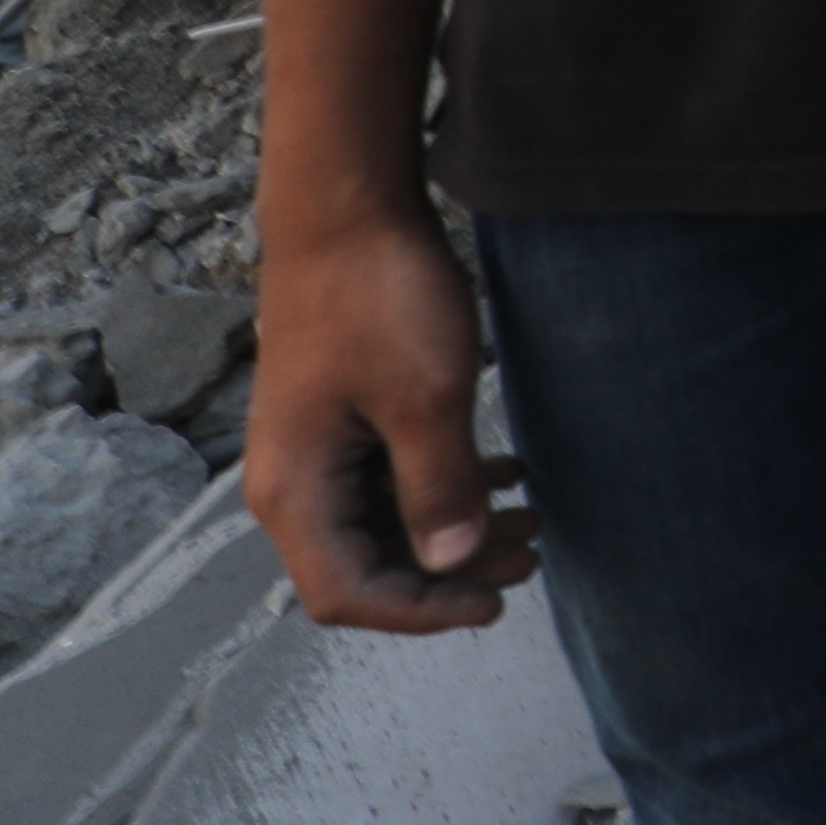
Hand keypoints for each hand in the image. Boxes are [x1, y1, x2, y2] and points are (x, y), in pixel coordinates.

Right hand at [244, 215, 533, 633]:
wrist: (348, 212)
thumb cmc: (379, 298)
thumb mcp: (426, 398)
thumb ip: (440, 489)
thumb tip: (454, 564)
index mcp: (296, 493)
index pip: (347, 595)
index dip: (421, 611)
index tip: (494, 602)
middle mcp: (293, 484)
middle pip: (366, 567)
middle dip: (450, 573)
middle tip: (531, 556)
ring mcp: (315, 451)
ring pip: (384, 523)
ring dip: (454, 529)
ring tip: (532, 520)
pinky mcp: (340, 421)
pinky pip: (388, 479)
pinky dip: (444, 486)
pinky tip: (505, 471)